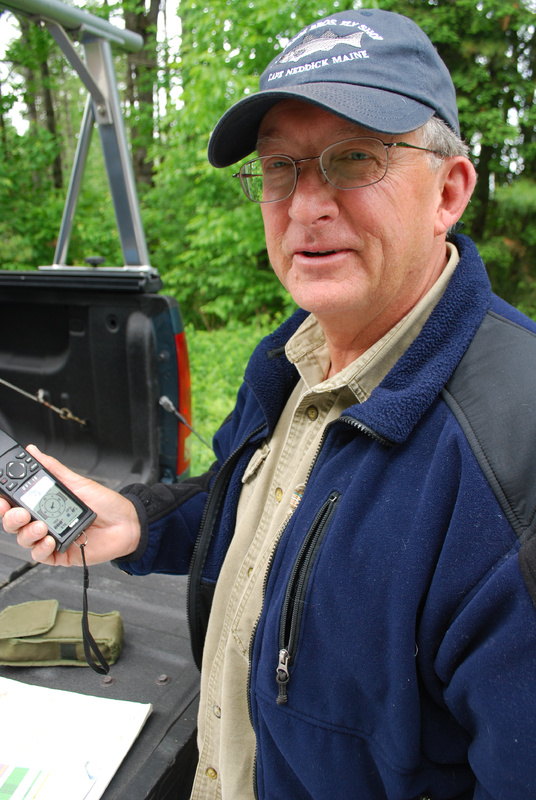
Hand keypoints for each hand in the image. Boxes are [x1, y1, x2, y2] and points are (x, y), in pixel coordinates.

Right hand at [0, 445, 141, 566]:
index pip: (15, 504)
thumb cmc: (104, 503)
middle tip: (20, 513)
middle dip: (11, 518)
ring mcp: (50, 538)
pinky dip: (41, 549)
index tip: (2, 499)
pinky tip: (48, 540)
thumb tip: (34, 451)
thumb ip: (53, 468)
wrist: (126, 523)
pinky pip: (41, 556)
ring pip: (24, 540)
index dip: (4, 503)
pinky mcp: (60, 554)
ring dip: (27, 533)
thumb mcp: (76, 482)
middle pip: (14, 524)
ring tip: (40, 526)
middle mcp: (44, 522)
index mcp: (44, 504)